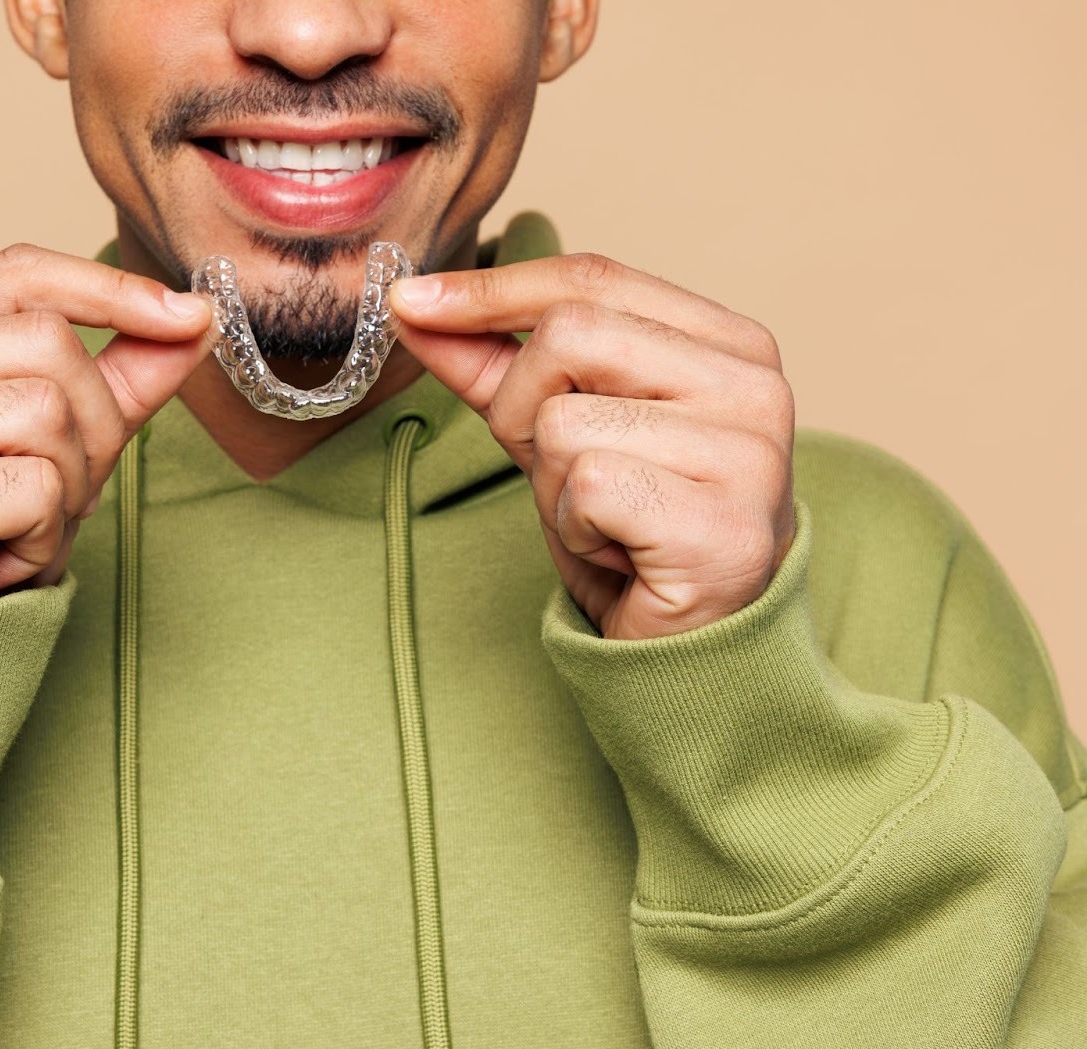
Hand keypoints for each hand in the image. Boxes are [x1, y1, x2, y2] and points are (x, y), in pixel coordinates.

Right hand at [0, 243, 212, 601]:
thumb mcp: (53, 448)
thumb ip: (116, 380)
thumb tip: (194, 317)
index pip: (13, 276)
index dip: (109, 289)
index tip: (187, 314)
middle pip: (46, 342)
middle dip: (91, 423)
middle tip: (54, 495)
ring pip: (46, 410)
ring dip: (66, 490)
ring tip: (17, 533)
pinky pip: (34, 487)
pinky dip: (44, 536)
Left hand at [390, 253, 794, 639]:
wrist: (686, 652)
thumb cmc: (629, 533)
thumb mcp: (555, 432)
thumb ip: (495, 365)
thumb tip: (414, 304)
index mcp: (729, 343)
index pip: (593, 278)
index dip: (491, 289)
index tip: (411, 299)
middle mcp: (755, 385)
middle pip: (568, 336)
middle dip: (521, 409)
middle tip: (561, 474)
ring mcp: (751, 456)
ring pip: (564, 422)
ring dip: (552, 486)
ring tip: (604, 522)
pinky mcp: (725, 527)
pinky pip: (586, 487)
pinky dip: (574, 529)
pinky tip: (619, 554)